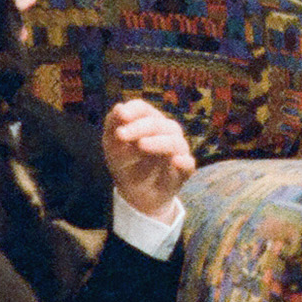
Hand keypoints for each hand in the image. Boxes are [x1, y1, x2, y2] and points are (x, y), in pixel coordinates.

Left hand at [103, 98, 194, 218]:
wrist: (134, 193)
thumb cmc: (125, 163)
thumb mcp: (112, 146)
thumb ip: (113, 126)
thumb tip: (118, 107)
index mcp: (148, 122)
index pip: (143, 109)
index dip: (133, 110)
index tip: (121, 116)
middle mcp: (166, 132)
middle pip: (158, 123)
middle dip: (139, 127)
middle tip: (121, 135)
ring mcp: (177, 151)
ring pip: (175, 141)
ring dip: (158, 142)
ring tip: (141, 145)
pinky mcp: (183, 170)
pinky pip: (188, 164)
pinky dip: (184, 162)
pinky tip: (175, 161)